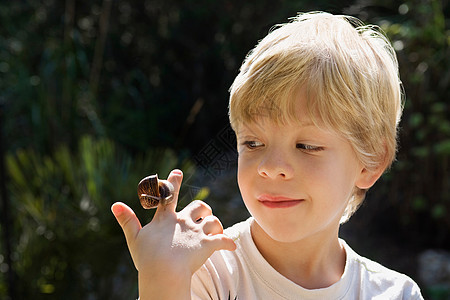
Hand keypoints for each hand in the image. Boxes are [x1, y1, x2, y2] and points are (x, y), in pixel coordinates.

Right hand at [111, 169, 235, 298]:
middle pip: (199, 206)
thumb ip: (127, 220)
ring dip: (216, 226)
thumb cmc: (147, 257)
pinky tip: (230, 246)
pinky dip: (227, 243)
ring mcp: (196, 233)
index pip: (169, 196)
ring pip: (213, 221)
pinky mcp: (207, 245)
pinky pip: (222, 241)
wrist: (163, 272)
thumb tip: (114, 204)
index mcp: (166, 219)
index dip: (173, 183)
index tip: (178, 171)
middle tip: (204, 214)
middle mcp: (183, 221)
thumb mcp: (134, 238)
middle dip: (203, 209)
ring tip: (216, 232)